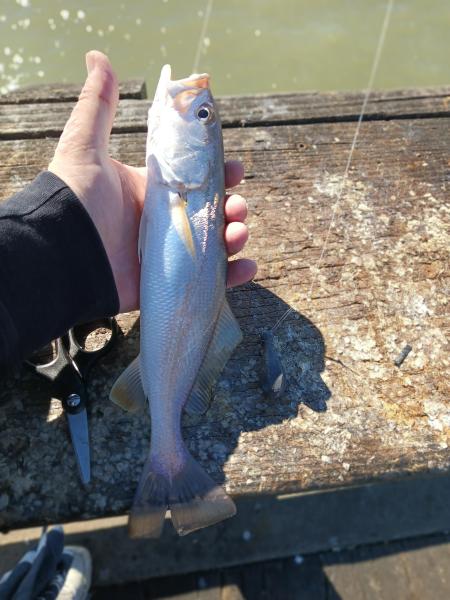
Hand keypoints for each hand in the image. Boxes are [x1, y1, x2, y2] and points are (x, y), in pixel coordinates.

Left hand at [48, 51, 256, 312]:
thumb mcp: (85, 146)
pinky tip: (245, 266)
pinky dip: (233, 275)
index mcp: (152, 191)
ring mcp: (170, 253)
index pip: (196, 180)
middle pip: (213, 212)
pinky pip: (210, 280)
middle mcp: (164, 221)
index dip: (220, 173)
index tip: (234, 168)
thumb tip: (97, 57)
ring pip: (216, 245)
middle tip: (236, 206)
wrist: (63, 252)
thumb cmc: (77, 199)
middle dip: (233, 207)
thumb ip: (97, 106)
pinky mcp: (171, 281)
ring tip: (237, 233)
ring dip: (236, 237)